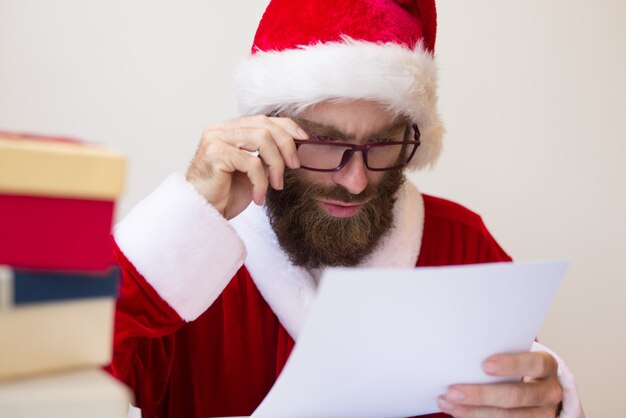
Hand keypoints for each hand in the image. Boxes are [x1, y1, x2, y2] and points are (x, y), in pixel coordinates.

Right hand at [186, 115, 306, 219]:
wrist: (203, 213)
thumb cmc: (225, 194)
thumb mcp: (253, 170)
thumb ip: (266, 153)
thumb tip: (295, 143)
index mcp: (229, 129)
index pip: (263, 119)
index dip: (287, 126)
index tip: (303, 138)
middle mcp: (220, 129)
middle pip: (265, 126)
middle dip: (286, 146)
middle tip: (294, 167)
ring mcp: (216, 139)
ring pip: (262, 139)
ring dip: (276, 164)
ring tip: (276, 184)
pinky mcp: (215, 153)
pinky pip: (252, 162)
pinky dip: (261, 181)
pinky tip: (258, 196)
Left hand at [437, 352, 562, 416]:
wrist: (539, 389)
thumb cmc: (518, 366)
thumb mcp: (517, 354)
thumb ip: (497, 351)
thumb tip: (461, 353)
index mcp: (546, 366)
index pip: (534, 364)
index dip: (511, 365)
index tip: (484, 366)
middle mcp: (549, 392)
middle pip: (516, 396)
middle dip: (481, 395)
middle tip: (452, 391)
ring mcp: (542, 414)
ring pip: (507, 417)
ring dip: (472, 411)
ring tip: (447, 402)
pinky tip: (457, 411)